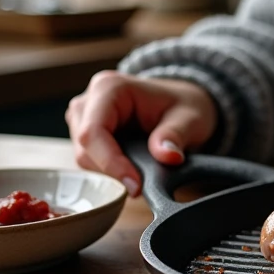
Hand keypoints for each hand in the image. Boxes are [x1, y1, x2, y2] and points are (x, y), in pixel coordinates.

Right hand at [65, 71, 217, 195]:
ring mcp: (83, 119)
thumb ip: (176, 136)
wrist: (181, 103)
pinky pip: (91, 162)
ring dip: (112, 173)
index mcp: (109, 88)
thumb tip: (168, 156)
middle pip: (85, 149)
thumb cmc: (184, 105)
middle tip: (143, 185)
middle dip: (113, 171)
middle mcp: (88, 101)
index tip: (135, 185)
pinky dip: (111, 172)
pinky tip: (132, 170)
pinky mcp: (85, 135)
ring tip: (142, 174)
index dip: (110, 163)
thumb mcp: (190, 118)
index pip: (93, 133)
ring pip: (85, 159)